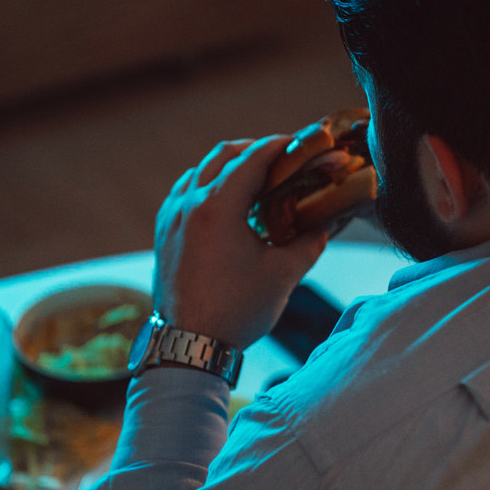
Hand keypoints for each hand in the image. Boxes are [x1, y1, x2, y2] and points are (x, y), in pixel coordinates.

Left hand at [151, 133, 332, 347]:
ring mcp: (172, 217)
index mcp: (218, 207)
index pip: (253, 158)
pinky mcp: (164, 232)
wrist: (189, 345)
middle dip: (256, 151)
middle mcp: (189, 203)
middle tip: (284, 161)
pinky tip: (226, 203)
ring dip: (230, 166)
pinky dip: (208, 185)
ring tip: (257, 181)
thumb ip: (309, 243)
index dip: (281, 147)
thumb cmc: (236, 311)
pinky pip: (185, 191)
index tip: (301, 145)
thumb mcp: (283, 275)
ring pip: (201, 170)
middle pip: (224, 155)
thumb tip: (325, 226)